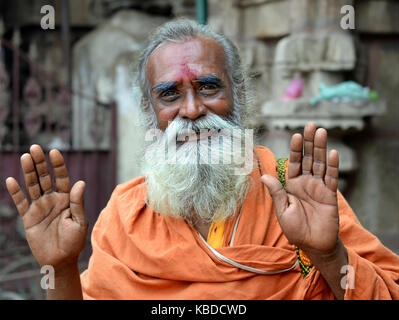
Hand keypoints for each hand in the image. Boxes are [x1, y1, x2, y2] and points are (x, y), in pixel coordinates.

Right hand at [5, 145, 87, 269]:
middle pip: (45, 178)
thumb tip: (80, 182)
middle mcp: (53, 200)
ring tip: (25, 157)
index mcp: (67, 199)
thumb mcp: (79, 222)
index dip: (58, 165)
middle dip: (40, 163)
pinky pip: (21, 202)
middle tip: (35, 148)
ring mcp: (40, 207)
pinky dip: (16, 192)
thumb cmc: (74, 242)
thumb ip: (77, 203)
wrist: (60, 260)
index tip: (54, 152)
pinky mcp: (28, 217)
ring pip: (32, 186)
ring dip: (28, 172)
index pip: (62, 178)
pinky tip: (11, 180)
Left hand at [261, 122, 339, 256]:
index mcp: (292, 185)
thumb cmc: (296, 230)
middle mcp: (306, 182)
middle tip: (311, 125)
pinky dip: (333, 165)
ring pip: (320, 163)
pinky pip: (331, 177)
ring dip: (320, 148)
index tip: (296, 135)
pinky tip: (333, 153)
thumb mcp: (283, 210)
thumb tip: (263, 175)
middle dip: (309, 142)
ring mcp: (319, 187)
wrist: (314, 245)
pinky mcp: (330, 194)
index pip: (293, 163)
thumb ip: (276, 192)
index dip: (295, 149)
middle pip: (307, 158)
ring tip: (321, 132)